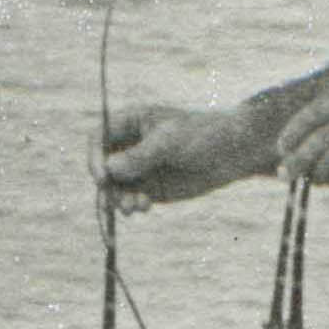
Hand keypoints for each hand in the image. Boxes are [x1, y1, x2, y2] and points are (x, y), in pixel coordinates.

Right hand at [100, 104, 245, 211]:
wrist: (234, 152)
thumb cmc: (202, 134)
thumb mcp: (170, 141)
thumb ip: (140, 156)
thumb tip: (110, 170)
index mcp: (131, 122)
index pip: (98, 138)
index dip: (94, 157)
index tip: (101, 177)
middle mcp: (130, 146)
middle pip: (102, 167)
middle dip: (106, 186)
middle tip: (114, 201)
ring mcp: (139, 169)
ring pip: (115, 187)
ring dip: (118, 199)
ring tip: (133, 206)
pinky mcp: (151, 188)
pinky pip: (131, 199)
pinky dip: (133, 205)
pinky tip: (144, 206)